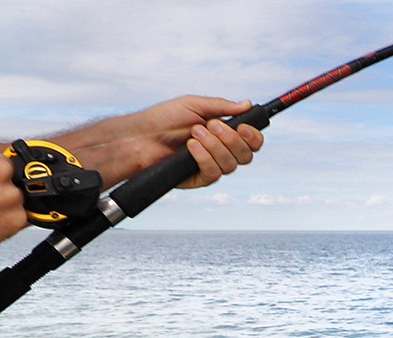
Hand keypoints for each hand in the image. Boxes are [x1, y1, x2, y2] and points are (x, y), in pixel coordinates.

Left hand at [49, 95, 264, 188]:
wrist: (140, 136)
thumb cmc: (163, 118)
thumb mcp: (194, 105)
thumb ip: (221, 106)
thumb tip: (246, 104)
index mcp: (222, 134)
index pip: (250, 141)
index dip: (252, 136)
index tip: (244, 127)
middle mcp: (219, 151)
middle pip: (246, 155)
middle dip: (232, 139)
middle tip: (212, 126)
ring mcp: (209, 166)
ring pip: (231, 164)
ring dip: (214, 146)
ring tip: (194, 133)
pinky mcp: (197, 179)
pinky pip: (213, 174)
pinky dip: (204, 158)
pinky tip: (190, 147)